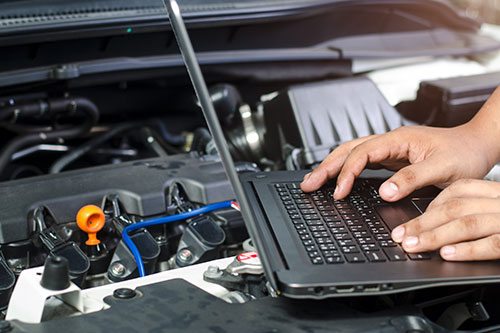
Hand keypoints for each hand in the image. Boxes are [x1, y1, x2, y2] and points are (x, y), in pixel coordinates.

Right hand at [300, 125, 495, 201]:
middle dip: (325, 167)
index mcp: (398, 139)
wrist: (477, 145)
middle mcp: (390, 142)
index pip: (361, 154)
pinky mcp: (392, 158)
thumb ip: (412, 179)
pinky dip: (345, 170)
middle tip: (307, 184)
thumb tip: (384, 191)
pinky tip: (339, 178)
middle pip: (348, 150)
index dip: (347, 174)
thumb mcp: (443, 169)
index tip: (339, 193)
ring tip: (314, 180)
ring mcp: (389, 149)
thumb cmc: (464, 153)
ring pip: (351, 153)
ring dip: (331, 167)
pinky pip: (361, 162)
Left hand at [392, 179, 499, 260]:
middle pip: (455, 207)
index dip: (431, 205)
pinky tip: (445, 254)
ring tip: (413, 245)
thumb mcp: (499, 209)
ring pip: (467, 224)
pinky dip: (466, 250)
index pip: (459, 190)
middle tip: (399, 235)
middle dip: (423, 222)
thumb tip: (435, 223)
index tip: (410, 219)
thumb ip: (475, 211)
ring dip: (435, 236)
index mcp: (496, 192)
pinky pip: (491, 244)